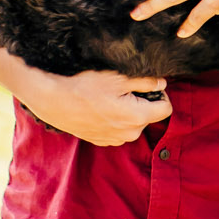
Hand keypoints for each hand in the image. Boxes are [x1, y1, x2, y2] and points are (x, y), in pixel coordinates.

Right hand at [21, 69, 171, 146]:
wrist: (53, 101)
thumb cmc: (84, 87)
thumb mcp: (118, 78)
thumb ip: (145, 81)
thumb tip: (162, 84)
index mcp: (137, 117)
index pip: (166, 109)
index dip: (161, 95)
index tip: (149, 86)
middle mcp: (129, 133)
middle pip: (149, 116)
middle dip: (143, 103)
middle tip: (124, 90)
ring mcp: (115, 140)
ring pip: (133, 124)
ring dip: (128, 112)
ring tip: (109, 99)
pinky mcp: (102, 141)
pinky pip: (118, 130)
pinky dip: (115, 120)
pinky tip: (101, 108)